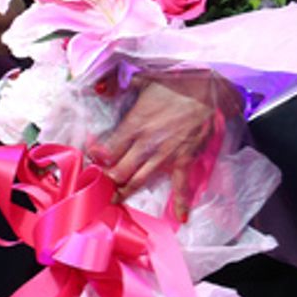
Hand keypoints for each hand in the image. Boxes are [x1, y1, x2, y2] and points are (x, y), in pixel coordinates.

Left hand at [88, 67, 241, 221]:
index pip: (108, 150)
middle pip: (120, 170)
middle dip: (106, 182)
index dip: (97, 160)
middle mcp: (146, 143)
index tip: (89, 165)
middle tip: (96, 190)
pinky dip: (181, 201)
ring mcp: (165, 155)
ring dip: (126, 193)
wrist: (208, 90)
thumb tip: (99, 89)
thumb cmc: (174, 84)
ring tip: (114, 203)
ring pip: (140, 180)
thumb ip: (117, 84)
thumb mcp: (141, 79)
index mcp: (134, 124)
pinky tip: (181, 217)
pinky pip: (181, 185)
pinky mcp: (185, 160)